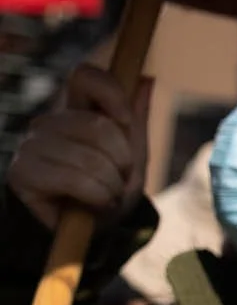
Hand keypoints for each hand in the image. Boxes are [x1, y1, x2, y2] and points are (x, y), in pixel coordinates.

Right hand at [8, 66, 149, 230]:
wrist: (95, 229)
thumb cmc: (113, 186)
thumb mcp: (134, 153)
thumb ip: (136, 117)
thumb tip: (146, 78)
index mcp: (76, 109)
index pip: (84, 76)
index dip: (111, 93)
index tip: (127, 121)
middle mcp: (49, 122)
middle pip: (95, 124)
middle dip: (121, 158)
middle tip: (121, 177)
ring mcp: (31, 145)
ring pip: (87, 155)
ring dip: (111, 182)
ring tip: (109, 193)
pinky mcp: (22, 172)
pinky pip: (71, 178)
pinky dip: (96, 194)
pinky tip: (96, 202)